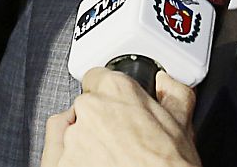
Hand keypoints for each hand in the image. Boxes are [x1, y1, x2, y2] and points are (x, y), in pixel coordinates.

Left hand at [41, 68, 199, 166]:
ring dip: (82, 142)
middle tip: (117, 143)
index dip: (109, 98)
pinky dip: (68, 161)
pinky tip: (91, 165)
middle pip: (84, 107)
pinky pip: (54, 154)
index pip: (97, 78)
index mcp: (118, 91)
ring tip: (105, 160)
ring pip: (67, 131)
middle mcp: (90, 109)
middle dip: (98, 122)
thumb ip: (173, 95)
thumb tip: (168, 83)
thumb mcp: (182, 126)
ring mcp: (71, 138)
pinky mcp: (56, 163)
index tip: (115, 111)